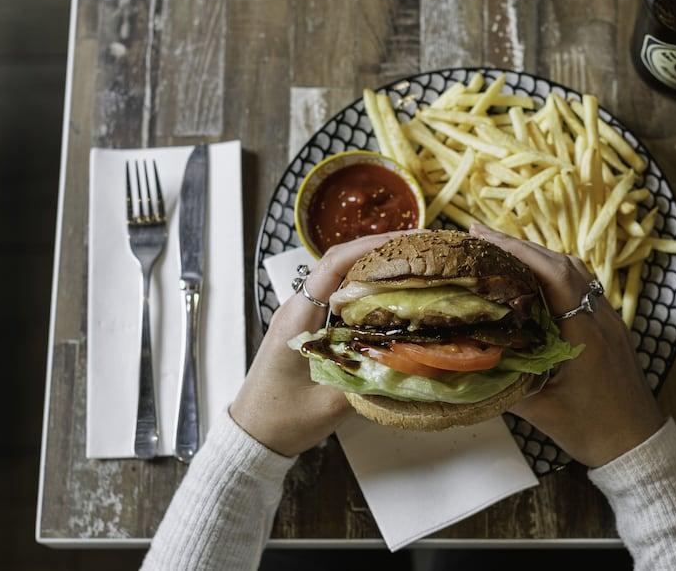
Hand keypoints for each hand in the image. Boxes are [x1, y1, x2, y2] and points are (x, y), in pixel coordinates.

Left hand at [229, 231, 415, 456]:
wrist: (253, 434)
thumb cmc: (282, 419)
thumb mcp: (329, 404)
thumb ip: (368, 380)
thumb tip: (413, 362)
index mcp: (298, 318)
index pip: (333, 266)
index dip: (369, 248)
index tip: (405, 242)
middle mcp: (299, 308)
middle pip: (341, 263)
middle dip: (381, 250)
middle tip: (422, 250)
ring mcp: (304, 316)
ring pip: (342, 278)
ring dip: (376, 267)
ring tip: (415, 265)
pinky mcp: (310, 327)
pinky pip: (341, 297)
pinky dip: (369, 289)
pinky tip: (395, 295)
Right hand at [469, 223, 664, 467]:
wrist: (637, 444)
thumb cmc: (591, 429)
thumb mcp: (539, 410)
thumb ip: (503, 382)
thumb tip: (463, 362)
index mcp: (584, 332)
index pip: (554, 275)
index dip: (518, 251)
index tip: (484, 237)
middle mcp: (600, 317)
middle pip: (563, 264)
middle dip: (520, 246)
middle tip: (480, 236)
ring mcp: (609, 320)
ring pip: (575, 272)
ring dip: (539, 257)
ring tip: (502, 252)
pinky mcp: (611, 328)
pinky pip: (583, 287)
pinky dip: (555, 274)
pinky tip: (534, 281)